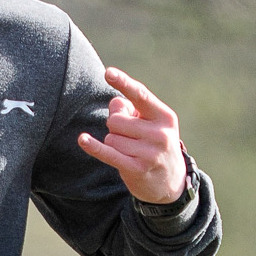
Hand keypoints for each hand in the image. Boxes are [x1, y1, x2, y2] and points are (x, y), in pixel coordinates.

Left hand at [77, 67, 186, 202]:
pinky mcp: (137, 169)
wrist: (172, 182)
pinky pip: (109, 153)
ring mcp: (149, 153)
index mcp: (165, 117)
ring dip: (114, 143)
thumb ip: (131, 108)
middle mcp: (160, 134)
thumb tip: (114, 103)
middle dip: (115, 126)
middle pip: (116, 120)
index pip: (141, 95)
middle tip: (129, 137)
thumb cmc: (156, 144)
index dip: (123, 83)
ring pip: (111, 138)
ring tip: (130, 150)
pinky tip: (83, 139)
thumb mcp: (152, 123)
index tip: (108, 73)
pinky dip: (94, 147)